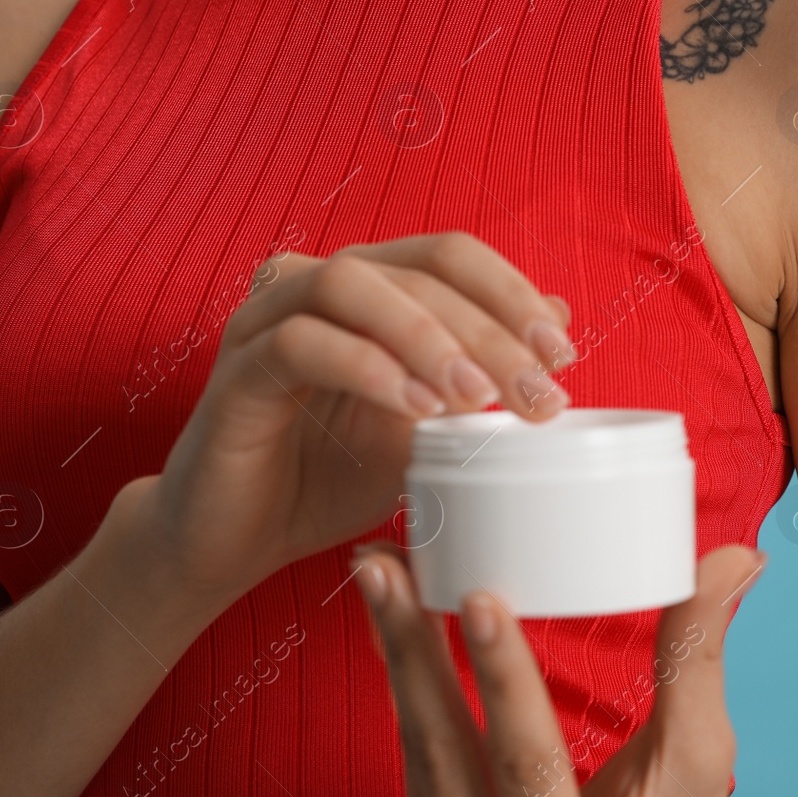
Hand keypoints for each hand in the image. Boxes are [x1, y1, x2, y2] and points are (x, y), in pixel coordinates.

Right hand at [138, 232, 578, 603]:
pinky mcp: (235, 370)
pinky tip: (415, 408)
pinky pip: (301, 343)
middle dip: (488, 328)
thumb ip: (481, 370)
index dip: (512, 293)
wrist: (237, 541)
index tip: (562, 356)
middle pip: (414, 270)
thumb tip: (560, 316)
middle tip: (537, 391)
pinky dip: (366, 367)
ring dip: (426, 336)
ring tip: (476, 396)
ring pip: (353, 285)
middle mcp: (313, 283)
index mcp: (367, 286)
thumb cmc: (330, 476)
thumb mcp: (425, 426)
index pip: (449, 255)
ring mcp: (266, 320)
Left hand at [352, 542, 766, 796]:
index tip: (480, 602)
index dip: (506, 685)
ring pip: (414, 758)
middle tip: (385, 568)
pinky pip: (410, 762)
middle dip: (413, 652)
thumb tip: (734, 558)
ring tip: (378, 575)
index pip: (531, 769)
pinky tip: (391, 630)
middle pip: (442, 759)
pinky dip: (401, 689)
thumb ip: (697, 665)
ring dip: (394, 660)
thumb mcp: (692, 769)